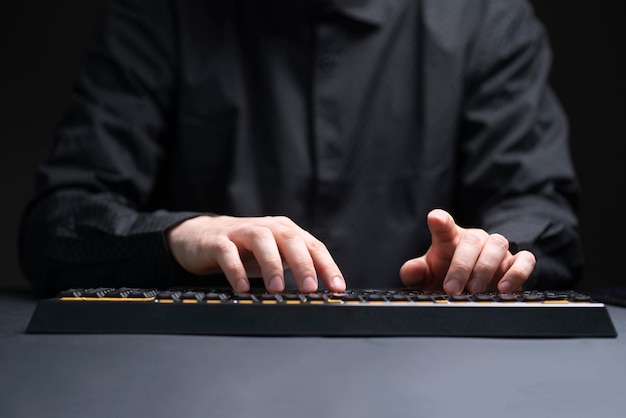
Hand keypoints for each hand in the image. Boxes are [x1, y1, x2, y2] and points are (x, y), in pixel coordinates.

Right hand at [166, 215, 345, 293]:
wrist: (201, 237)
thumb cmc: (244, 251)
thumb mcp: (274, 257)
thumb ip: (295, 269)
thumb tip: (320, 294)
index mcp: (286, 232)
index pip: (313, 246)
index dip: (327, 266)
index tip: (337, 287)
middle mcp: (267, 228)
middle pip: (291, 240)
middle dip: (303, 264)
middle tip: (310, 288)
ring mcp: (242, 232)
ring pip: (262, 241)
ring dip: (272, 264)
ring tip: (277, 289)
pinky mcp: (217, 241)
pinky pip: (228, 253)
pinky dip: (236, 269)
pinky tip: (242, 287)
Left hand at [399, 209, 535, 293]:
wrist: (470, 291)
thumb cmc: (446, 277)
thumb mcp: (427, 277)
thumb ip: (416, 273)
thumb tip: (411, 270)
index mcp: (450, 238)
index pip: (444, 225)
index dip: (440, 221)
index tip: (435, 219)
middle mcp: (475, 240)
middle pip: (471, 241)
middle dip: (460, 267)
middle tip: (451, 288)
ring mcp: (497, 249)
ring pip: (497, 246)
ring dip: (485, 268)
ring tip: (475, 290)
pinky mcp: (516, 262)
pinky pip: (524, 260)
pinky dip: (517, 273)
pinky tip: (504, 289)